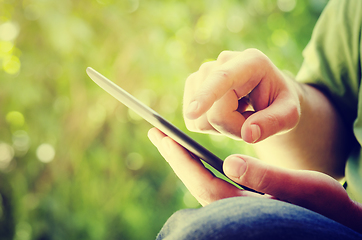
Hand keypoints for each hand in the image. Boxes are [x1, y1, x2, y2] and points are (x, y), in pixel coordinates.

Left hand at [148, 127, 361, 233]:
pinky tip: (196, 154)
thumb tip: (230, 163)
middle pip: (196, 181)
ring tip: (170, 140)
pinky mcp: (241, 205)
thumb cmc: (324, 208)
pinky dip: (200, 166)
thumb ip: (266, 178)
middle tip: (156, 133)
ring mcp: (235, 210)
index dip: (181, 158)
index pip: (203, 181)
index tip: (162, 136)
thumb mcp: (301, 188)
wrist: (335, 222)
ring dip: (185, 159)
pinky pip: (212, 183)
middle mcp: (232, 212)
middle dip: (176, 156)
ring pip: (202, 182)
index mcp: (242, 210)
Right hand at [183, 49, 300, 142]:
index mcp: (251, 62)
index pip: (223, 78)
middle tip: (252, 121)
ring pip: (199, 119)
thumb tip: (248, 134)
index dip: (207, 95)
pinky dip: (210, 126)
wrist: (267, 94)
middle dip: (232, 127)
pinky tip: (225, 114)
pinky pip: (193, 121)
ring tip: (239, 115)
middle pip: (213, 111)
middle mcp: (223, 62)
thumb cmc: (279, 103)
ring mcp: (204, 73)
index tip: (192, 113)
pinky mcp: (193, 86)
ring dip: (221, 127)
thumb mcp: (289, 114)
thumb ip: (274, 123)